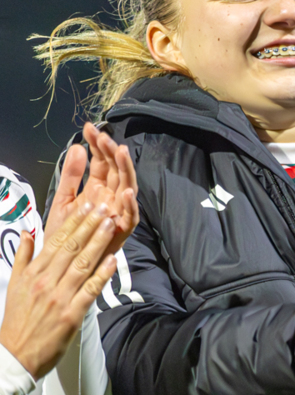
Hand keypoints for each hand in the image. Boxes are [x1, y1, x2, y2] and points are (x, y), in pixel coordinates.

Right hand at [0, 200, 122, 377]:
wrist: (14, 355)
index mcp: (32, 274)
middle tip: (105, 207)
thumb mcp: (14, 284)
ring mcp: (59, 298)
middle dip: (90, 225)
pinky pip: (90, 290)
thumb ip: (23, 257)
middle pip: (71, 248)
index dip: (74, 222)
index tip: (87, 207)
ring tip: (111, 225)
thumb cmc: (16, 319)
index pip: (55, 241)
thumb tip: (27, 232)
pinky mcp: (71, 314)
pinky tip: (114, 260)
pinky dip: (102, 274)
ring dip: (98, 243)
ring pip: (82, 264)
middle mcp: (46, 282)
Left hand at [47, 123, 139, 252]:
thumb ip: (71, 175)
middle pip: (117, 170)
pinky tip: (127, 192)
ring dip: (126, 170)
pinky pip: (132, 217)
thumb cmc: (66, 235)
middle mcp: (111, 197)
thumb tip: (78, 147)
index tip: (89, 129)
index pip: (102, 161)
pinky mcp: (122, 230)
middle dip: (112, 152)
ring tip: (121, 152)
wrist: (63, 265)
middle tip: (104, 137)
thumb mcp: (64, 200)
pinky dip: (131, 205)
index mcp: (98, 188)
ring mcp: (118, 212)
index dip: (97, 145)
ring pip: (128, 187)